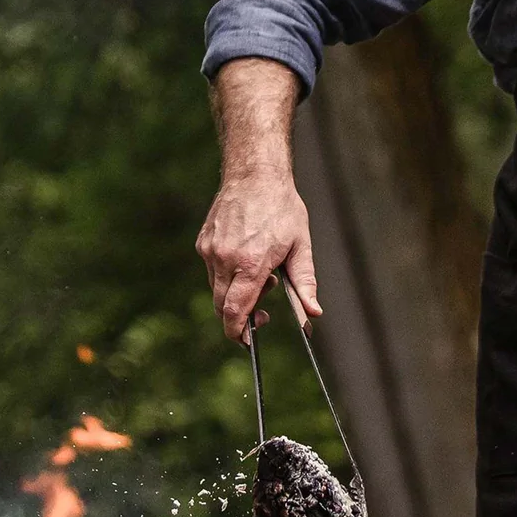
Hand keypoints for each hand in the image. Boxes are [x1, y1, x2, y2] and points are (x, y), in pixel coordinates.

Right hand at [195, 169, 322, 345]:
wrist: (254, 174)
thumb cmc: (282, 208)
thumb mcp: (301, 246)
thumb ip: (305, 283)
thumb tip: (313, 313)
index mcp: (251, 264)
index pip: (236, 311)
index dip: (239, 332)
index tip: (247, 342)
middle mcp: (225, 259)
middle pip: (223, 307)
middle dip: (240, 318)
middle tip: (263, 314)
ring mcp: (211, 251)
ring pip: (217, 290)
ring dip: (236, 294)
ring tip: (261, 274)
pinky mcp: (203, 243)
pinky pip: (212, 271)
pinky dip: (227, 276)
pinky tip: (247, 259)